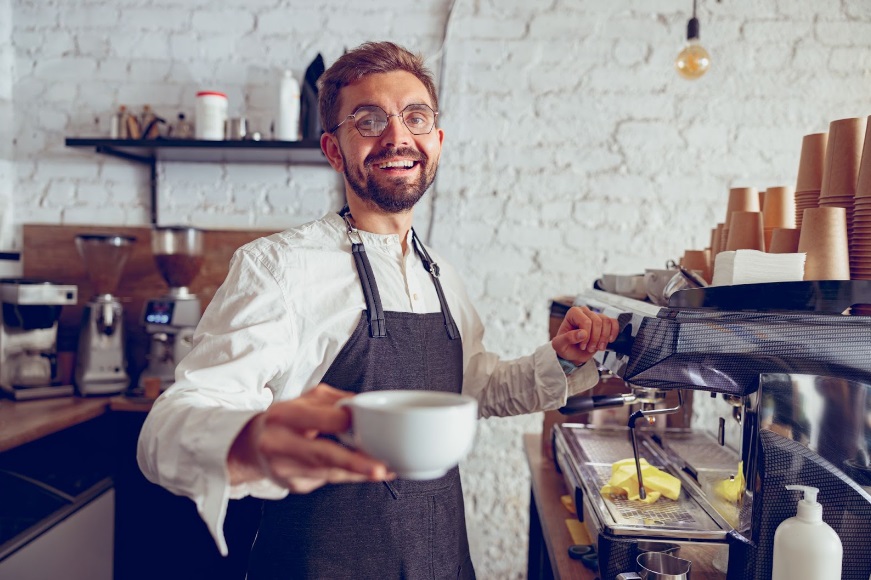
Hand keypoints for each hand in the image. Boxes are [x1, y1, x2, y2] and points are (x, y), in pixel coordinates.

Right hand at [228, 384, 392, 492]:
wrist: (251, 446)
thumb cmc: (284, 419)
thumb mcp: (304, 400)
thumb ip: (333, 401)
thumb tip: (362, 406)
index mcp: (283, 415)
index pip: (317, 419)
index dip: (343, 422)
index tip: (367, 423)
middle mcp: (279, 443)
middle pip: (321, 454)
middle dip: (353, 463)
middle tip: (380, 468)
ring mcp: (284, 468)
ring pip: (328, 472)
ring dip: (358, 472)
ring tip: (383, 470)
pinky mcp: (293, 485)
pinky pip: (327, 479)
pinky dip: (348, 475)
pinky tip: (363, 472)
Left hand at [551, 306, 619, 365]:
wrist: (573, 353)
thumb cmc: (565, 347)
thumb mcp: (560, 345)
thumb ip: (567, 338)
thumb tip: (582, 333)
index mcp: (573, 313)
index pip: (586, 321)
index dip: (586, 336)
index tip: (582, 346)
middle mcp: (584, 311)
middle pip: (597, 322)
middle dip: (595, 338)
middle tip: (589, 348)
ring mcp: (595, 316)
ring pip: (606, 322)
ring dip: (604, 338)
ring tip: (597, 347)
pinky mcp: (603, 322)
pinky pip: (613, 322)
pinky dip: (613, 332)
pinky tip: (609, 341)